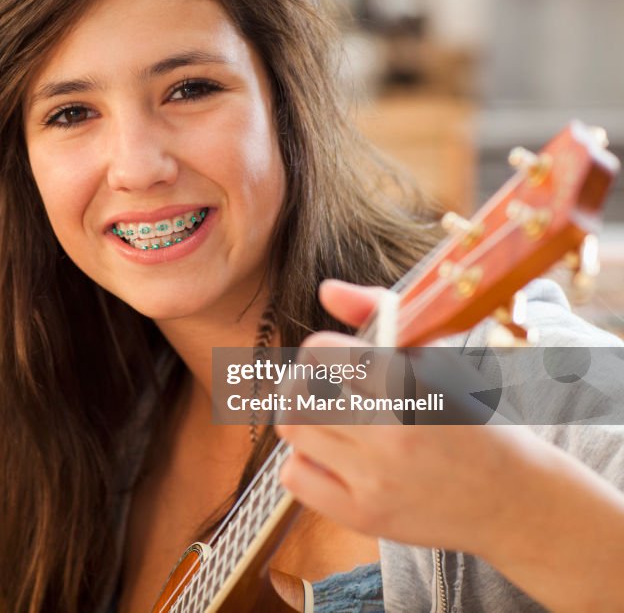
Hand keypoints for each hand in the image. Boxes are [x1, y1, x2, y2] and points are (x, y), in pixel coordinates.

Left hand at [275, 280, 548, 554]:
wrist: (513, 498)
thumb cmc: (470, 418)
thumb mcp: (438, 357)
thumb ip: (378, 314)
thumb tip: (327, 290)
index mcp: (411, 386)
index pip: (322, 352)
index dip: (322, 350)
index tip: (337, 358)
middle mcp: (391, 434)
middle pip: (296, 393)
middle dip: (303, 382)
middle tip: (324, 387)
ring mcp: (375, 479)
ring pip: (292, 431)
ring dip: (304, 418)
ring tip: (331, 420)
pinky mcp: (363, 515)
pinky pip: (293, 476)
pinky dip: (303, 461)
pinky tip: (334, 457)